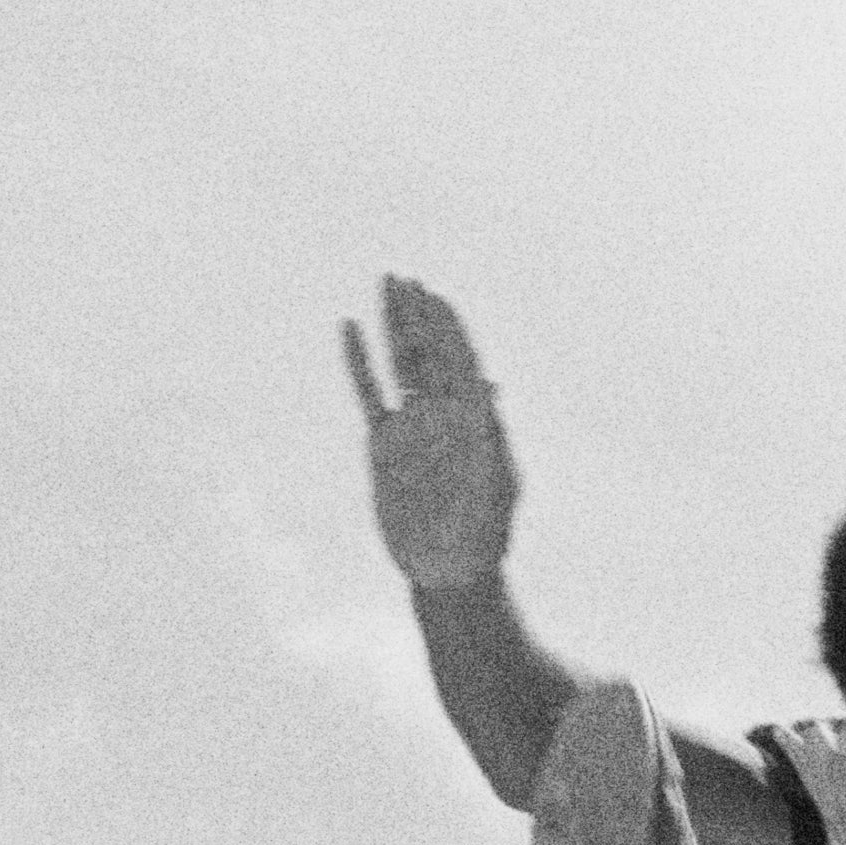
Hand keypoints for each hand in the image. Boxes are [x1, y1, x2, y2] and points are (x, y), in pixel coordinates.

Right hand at [341, 274, 516, 591]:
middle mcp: (443, 413)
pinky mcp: (383, 442)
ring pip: (399, 363)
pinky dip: (358, 361)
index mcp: (475, 416)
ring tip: (385, 287)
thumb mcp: (495, 477)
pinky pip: (368, 392)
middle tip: (405, 277)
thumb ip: (489, 430)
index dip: (448, 326)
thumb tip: (489, 384)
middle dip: (418, 315)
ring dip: (391, 325)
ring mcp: (412, 424)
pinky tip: (350, 330)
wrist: (449, 567)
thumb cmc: (484, 529)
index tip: (435, 295)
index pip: (460, 359)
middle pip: (428, 351)